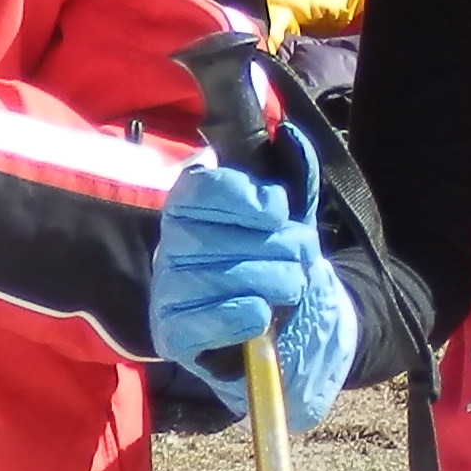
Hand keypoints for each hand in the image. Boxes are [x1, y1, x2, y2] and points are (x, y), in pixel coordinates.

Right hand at [148, 155, 353, 429]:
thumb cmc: (278, 261)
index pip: (200, 189)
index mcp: (190, 207)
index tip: (278, 210)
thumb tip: (288, 135)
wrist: (288, 326)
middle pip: (213, 236)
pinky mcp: (171, 335)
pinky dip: (240, 317)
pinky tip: (261, 314)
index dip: (243, 197)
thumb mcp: (292, 216)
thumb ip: (293, 173)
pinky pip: (201, 323)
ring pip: (214, 279)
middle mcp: (169, 246)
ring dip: (269, 281)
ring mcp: (166, 291)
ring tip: (291, 287)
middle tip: (303, 256)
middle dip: (274, 245)